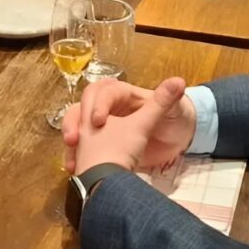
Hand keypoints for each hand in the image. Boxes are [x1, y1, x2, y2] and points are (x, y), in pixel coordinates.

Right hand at [63, 78, 195, 173]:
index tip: (98, 121)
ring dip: (69, 137)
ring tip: (71, 153)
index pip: (103, 93)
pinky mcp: (100, 143)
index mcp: (124, 96)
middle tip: (75, 139)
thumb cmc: (170, 125)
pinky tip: (73, 167)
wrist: (176, 142)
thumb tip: (180, 81)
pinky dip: (74, 155)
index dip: (99, 105)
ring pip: (75, 125)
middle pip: (81, 107)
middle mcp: (109, 108)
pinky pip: (78, 146)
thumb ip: (167, 100)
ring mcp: (102, 126)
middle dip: (73, 121)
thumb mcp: (170, 112)